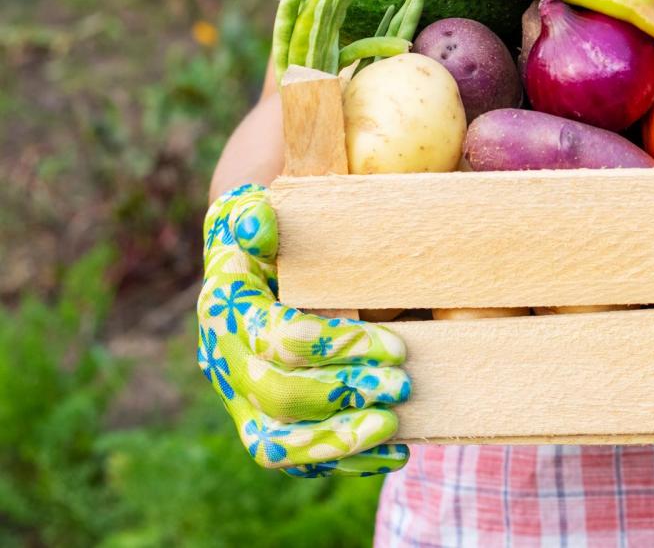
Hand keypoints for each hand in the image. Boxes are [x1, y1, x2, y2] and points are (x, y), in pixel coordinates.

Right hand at [197, 183, 410, 476]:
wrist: (247, 270)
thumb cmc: (262, 238)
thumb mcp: (253, 216)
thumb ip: (254, 217)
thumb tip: (261, 220)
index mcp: (228, 313)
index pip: (278, 341)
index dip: (336, 347)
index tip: (395, 343)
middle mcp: (228, 364)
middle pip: (279, 397)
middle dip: (344, 394)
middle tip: (402, 383)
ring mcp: (243, 401)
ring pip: (277, 444)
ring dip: (339, 440)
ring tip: (394, 427)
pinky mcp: (266, 423)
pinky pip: (297, 460)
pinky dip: (345, 462)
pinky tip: (392, 452)